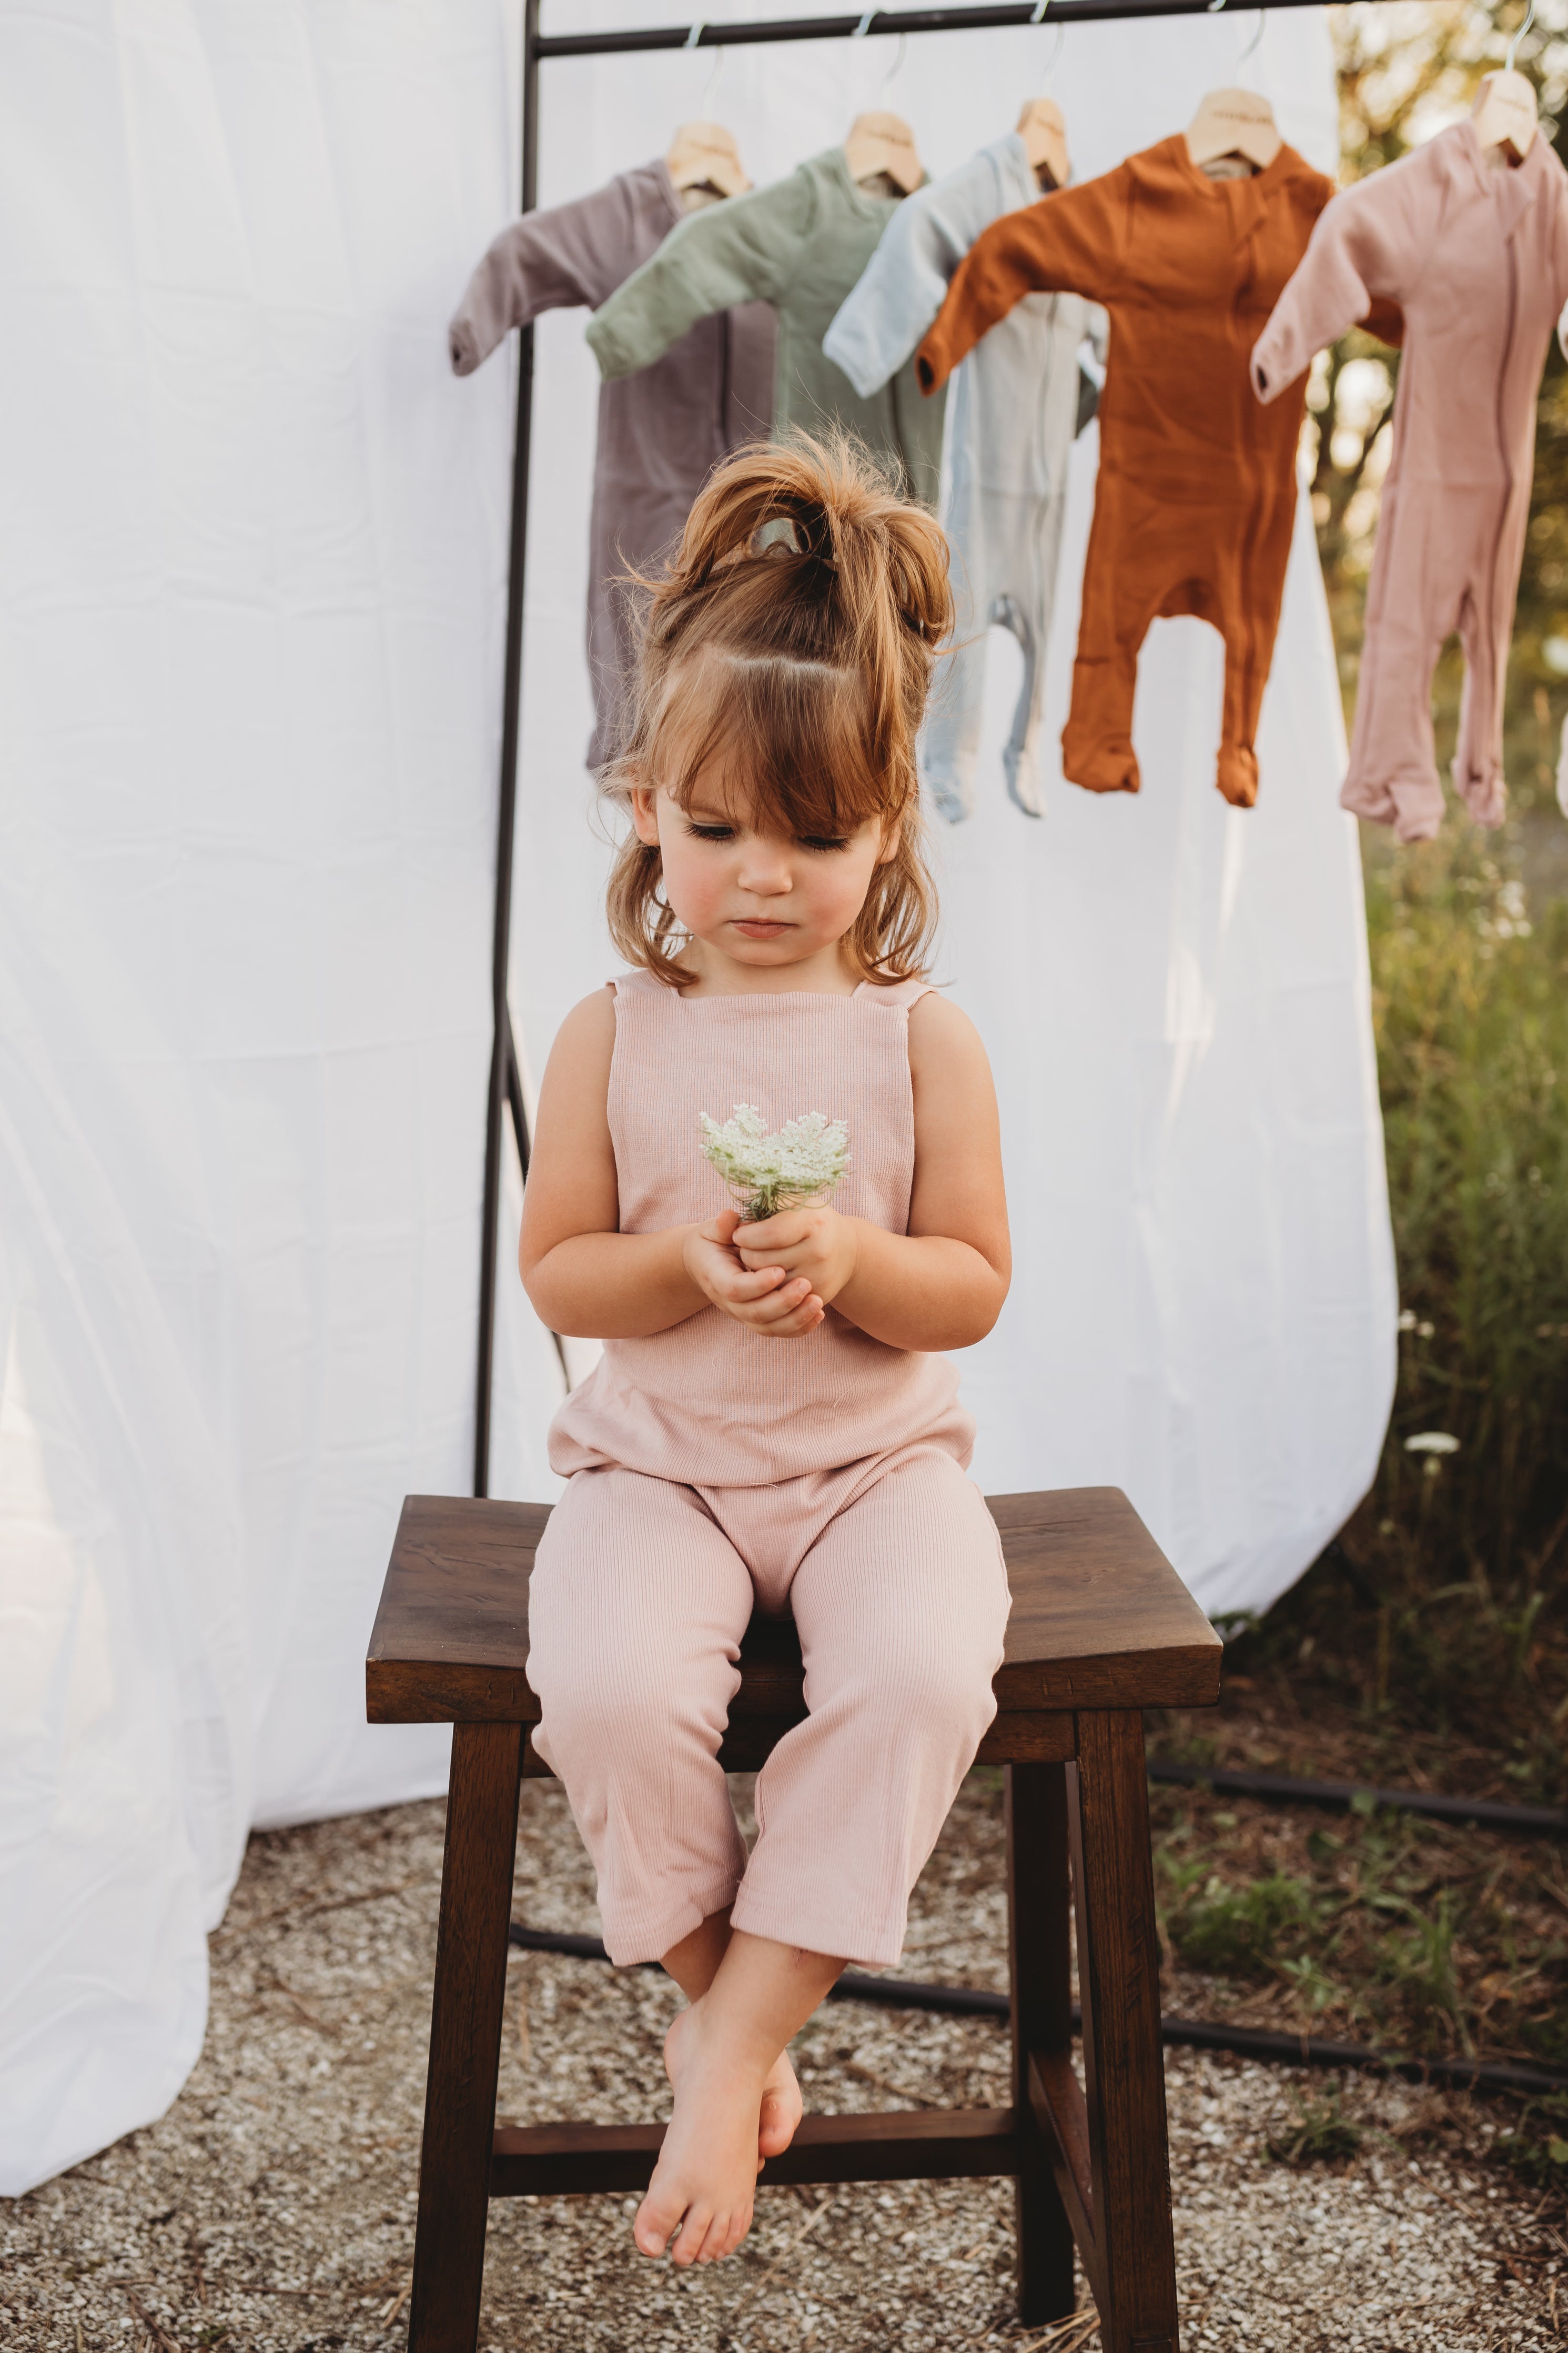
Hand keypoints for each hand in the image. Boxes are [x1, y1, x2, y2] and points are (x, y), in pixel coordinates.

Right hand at [682, 1210, 825, 1337]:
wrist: (707, 1262)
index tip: (780, 1270)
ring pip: (769, 1327)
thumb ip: (722, 1226)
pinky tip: (819, 1314)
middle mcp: (728, 1302)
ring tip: (817, 1301)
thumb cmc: (714, 1241)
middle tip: (805, 1284)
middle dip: (782, 1302)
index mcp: (716, 1277)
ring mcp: (743, 1314)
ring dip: (795, 1318)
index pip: (735, 1289)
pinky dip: (800, 1327)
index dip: (758, 1283)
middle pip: (755, 1313)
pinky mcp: (758, 1319)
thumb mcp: (713, 1231)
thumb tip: (730, 1217)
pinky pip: (779, 1330)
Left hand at [732, 1203, 858, 1310]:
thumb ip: (761, 1205)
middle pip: (762, 1260)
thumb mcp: (791, 1201)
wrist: (846, 1248)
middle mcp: (818, 1250)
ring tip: (761, 1260)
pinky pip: (780, 1298)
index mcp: (812, 1221)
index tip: (740, 1233)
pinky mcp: (818, 1296)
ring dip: (756, 1273)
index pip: (769, 1234)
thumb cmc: (809, 1219)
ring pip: (767, 1283)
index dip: (746, 1235)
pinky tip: (773, 1275)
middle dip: (747, 1254)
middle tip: (748, 1248)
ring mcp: (819, 1276)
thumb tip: (728, 1219)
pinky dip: (771, 1289)